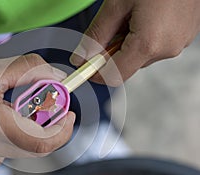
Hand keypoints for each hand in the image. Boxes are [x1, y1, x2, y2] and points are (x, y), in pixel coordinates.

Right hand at [0, 47, 74, 166]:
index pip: (42, 142)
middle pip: (31, 146)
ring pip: (15, 149)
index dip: (63, 130)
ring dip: (24, 130)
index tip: (69, 115)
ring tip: (16, 107)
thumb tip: (56, 77)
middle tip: (45, 106)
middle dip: (45, 126)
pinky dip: (7, 135)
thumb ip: (30, 71)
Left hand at [71, 0, 199, 85]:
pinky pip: (156, 45)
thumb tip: (81, 57)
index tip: (85, 66)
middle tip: (110, 25)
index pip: (114, 76)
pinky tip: (145, 16)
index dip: (96, 73)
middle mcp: (167, 49)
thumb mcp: (116, 4)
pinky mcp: (184, 35)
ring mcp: (179, 42)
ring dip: (129, 42)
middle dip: (112, 51)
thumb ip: (97, 34)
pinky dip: (144, 37)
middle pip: (128, 65)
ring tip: (132, 14)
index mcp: (148, 44)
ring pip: (141, 55)